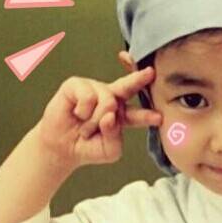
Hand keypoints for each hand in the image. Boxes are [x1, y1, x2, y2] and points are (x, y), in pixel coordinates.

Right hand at [35, 68, 162, 169]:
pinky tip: (77, 114)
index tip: (159, 118)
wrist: (62, 147)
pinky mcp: (77, 85)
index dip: (148, 115)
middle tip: (150, 73)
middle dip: (139, 79)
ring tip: (86, 127)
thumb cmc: (88, 146)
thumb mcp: (108, 150)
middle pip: (127, 86)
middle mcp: (111, 98)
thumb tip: (110, 114)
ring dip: (95, 121)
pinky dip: (83, 111)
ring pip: (107, 101)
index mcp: (123, 115)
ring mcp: (95, 89)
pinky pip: (88, 97)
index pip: (138, 114)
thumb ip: (115, 136)